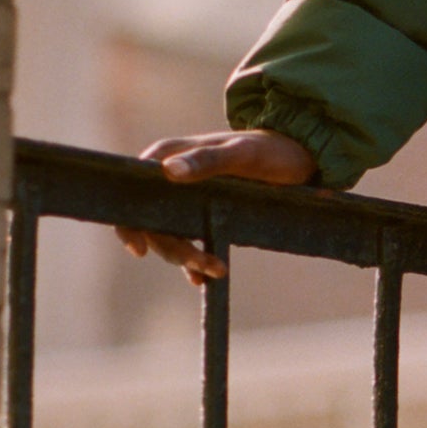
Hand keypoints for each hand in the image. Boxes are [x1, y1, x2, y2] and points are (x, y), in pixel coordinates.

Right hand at [115, 130, 316, 286]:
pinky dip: (193, 261)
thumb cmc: (268, 150)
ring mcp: (185, 196)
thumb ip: (208, 161)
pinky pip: (187, 241)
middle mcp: (170, 177)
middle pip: (152, 221)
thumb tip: (169, 172)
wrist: (297, 157)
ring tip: (217, 270)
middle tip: (204, 266)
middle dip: (173, 248)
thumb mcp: (242, 155)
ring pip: (170, 235)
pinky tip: (204, 277)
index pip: (133, 192)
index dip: (130, 223)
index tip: (140, 250)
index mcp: (168, 155)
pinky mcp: (202, 212)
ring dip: (187, 257)